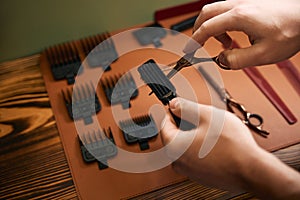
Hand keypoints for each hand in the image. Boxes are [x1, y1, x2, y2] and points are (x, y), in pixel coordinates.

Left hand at [161, 97, 299, 198]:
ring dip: (194, 135)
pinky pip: (194, 156)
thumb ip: (185, 107)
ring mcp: (188, 171)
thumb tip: (174, 104)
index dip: (171, 111)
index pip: (163, 123)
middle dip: (185, 123)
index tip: (177, 106)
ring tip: (211, 130)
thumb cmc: (232, 146)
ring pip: (185, 146)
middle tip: (199, 116)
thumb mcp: (207, 115)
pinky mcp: (200, 175)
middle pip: (174, 135)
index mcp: (173, 146)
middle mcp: (177, 161)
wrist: (251, 170)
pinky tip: (215, 143)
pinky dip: (201, 147)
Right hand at [184, 0, 299, 68]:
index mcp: (239, 17)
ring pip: (216, 10)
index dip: (194, 40)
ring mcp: (244, 1)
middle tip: (199, 44)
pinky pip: (227, 10)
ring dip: (213, 27)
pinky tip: (235, 34)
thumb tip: (222, 59)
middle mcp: (239, 5)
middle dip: (199, 30)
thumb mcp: (263, 54)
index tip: (189, 50)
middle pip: (206, 13)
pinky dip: (223, 22)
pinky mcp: (250, 3)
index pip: (207, 28)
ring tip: (225, 43)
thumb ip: (237, 60)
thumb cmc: (291, 30)